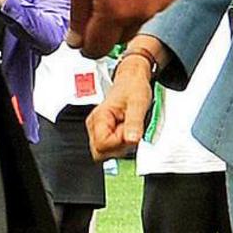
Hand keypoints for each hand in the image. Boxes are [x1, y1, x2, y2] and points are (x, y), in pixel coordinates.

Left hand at [66, 0, 180, 54]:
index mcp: (114, 12)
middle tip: (97, 3)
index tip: (81, 38)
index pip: (97, 48)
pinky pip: (154, 5)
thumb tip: (75, 41)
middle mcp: (140, 13)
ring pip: (138, 20)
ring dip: (127, 12)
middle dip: (107, 28)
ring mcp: (159, 4)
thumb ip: (77, 13)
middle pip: (119, 37)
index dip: (86, 45)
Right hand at [86, 44, 161, 160]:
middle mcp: (94, 125)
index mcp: (99, 117)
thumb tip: (132, 140)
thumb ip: (134, 123)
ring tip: (129, 127)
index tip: (129, 131)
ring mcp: (97, 129)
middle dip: (119, 147)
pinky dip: (122, 142)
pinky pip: (111, 147)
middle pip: (101, 152)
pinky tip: (127, 130)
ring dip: (122, 144)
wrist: (132, 79)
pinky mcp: (103, 132)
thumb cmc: (133, 87)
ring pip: (106, 152)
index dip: (119, 143)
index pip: (102, 145)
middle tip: (129, 130)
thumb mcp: (138, 103)